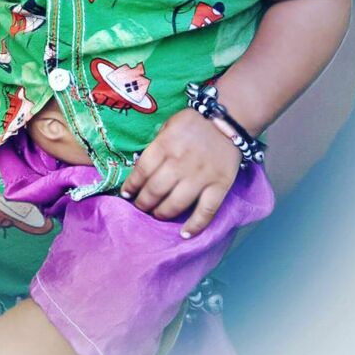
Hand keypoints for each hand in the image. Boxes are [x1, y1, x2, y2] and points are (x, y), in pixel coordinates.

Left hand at [120, 108, 240, 237]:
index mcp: (165, 145)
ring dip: (162, 213)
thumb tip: (142, 169)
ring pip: (176, 204)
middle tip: (141, 207)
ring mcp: (201, 176)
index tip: (126, 194)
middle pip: (155, 190)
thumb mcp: (168, 125)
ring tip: (156, 215)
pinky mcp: (220, 186)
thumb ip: (156, 146)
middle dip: (143, 203)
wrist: (228, 120)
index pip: (142, 171)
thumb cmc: (194, 123)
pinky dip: (195, 225)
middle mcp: (180, 163)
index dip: (131, 186)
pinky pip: (206, 211)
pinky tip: (184, 234)